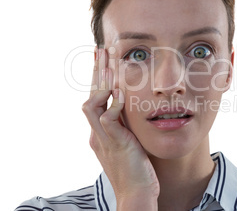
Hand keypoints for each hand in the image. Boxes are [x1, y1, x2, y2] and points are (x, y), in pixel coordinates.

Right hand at [82, 47, 158, 209]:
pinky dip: (114, 105)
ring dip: (102, 82)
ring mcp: (103, 138)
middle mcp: (98, 132)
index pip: (98, 97)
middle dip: (98, 71)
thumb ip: (126, 124)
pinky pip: (107, 121)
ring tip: (109, 62)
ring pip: (93, 104)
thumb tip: (131, 106)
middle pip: (93, 94)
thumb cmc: (138, 168)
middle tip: (102, 48)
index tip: (104, 57)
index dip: (100, 77)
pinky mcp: (114, 144)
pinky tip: (123, 92)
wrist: (137, 193)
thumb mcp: (130, 140)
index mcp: (102, 130)